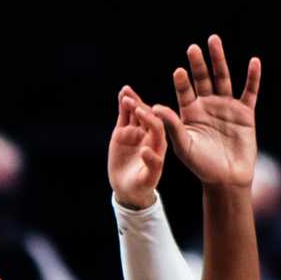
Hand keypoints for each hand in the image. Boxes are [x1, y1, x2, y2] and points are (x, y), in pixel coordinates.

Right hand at [108, 85, 166, 207]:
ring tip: (126, 90)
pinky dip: (123, 105)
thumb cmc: (142, 186)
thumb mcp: (149, 179)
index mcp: (158, 143)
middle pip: (146, 116)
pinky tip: (122, 94)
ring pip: (134, 113)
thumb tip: (147, 150)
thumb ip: (152, 165)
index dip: (149, 118)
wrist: (129, 189)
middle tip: (131, 98)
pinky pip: (124, 115)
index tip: (140, 111)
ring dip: (132, 101)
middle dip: (139, 106)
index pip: (156, 126)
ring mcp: (136, 132)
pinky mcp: (123, 132)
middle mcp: (148, 135)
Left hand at [151, 35, 260, 190]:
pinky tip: (254, 62)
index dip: (182, 82)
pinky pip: (250, 92)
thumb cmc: (201, 166)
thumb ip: (172, 126)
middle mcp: (207, 105)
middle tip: (193, 47)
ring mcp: (227, 107)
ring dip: (219, 60)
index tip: (179, 71)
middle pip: (203, 79)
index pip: (184, 92)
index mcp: (190, 113)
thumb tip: (155, 107)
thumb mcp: (184, 146)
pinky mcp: (245, 113)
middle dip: (198, 63)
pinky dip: (252, 77)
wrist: (227, 179)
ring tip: (214, 41)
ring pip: (223, 78)